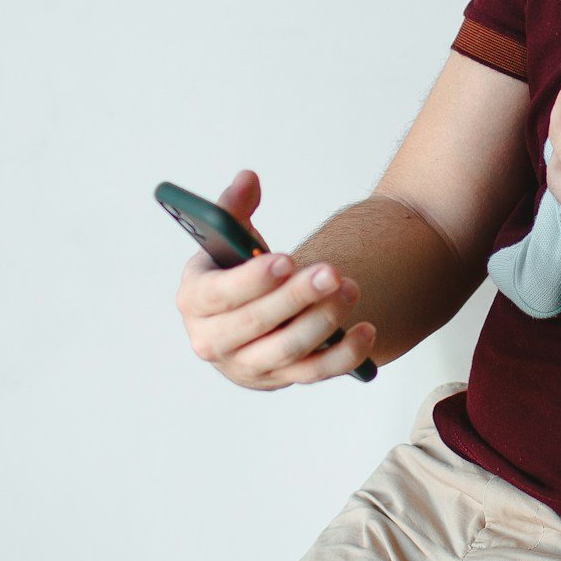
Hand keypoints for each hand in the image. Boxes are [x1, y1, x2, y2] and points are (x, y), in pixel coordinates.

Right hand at [172, 170, 377, 389]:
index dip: (252, 280)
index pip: (219, 295)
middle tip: (331, 273)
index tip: (286, 260)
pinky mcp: (279, 380)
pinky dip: (343, 356)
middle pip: (256, 324)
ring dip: (323, 322)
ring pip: (287, 351)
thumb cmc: (237, 270)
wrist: (248, 314)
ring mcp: (247, 366)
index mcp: (194, 301)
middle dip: (296, 298)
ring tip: (351, 288)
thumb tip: (248, 179)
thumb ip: (234, 207)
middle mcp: (213, 341)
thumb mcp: (228, 239)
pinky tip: (367, 330)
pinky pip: (314, 374)